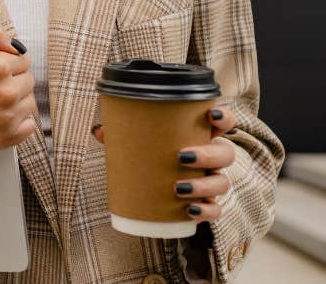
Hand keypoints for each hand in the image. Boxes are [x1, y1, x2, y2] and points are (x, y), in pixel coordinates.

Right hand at [0, 24, 35, 151]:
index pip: (24, 59)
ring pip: (29, 102)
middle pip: (29, 80)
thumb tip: (16, 44)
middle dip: (13, 79)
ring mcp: (7, 118)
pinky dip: (19, 121)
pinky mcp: (5, 137)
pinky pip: (29, 126)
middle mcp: (6, 93)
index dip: (8, 60)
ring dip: (16, 100)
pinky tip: (0, 115)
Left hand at [92, 107, 236, 221]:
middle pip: (225, 154)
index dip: (223, 116)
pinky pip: (215, 211)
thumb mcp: (138, 142)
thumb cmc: (151, 157)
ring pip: (222, 183)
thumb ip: (121, 133)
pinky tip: (190, 210)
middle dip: (208, 155)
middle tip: (183, 156)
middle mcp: (212, 159)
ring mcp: (212, 182)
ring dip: (204, 185)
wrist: (155, 191)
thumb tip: (99, 130)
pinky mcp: (208, 205)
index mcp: (200, 136)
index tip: (211, 114)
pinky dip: (206, 211)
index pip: (223, 122)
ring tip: (179, 187)